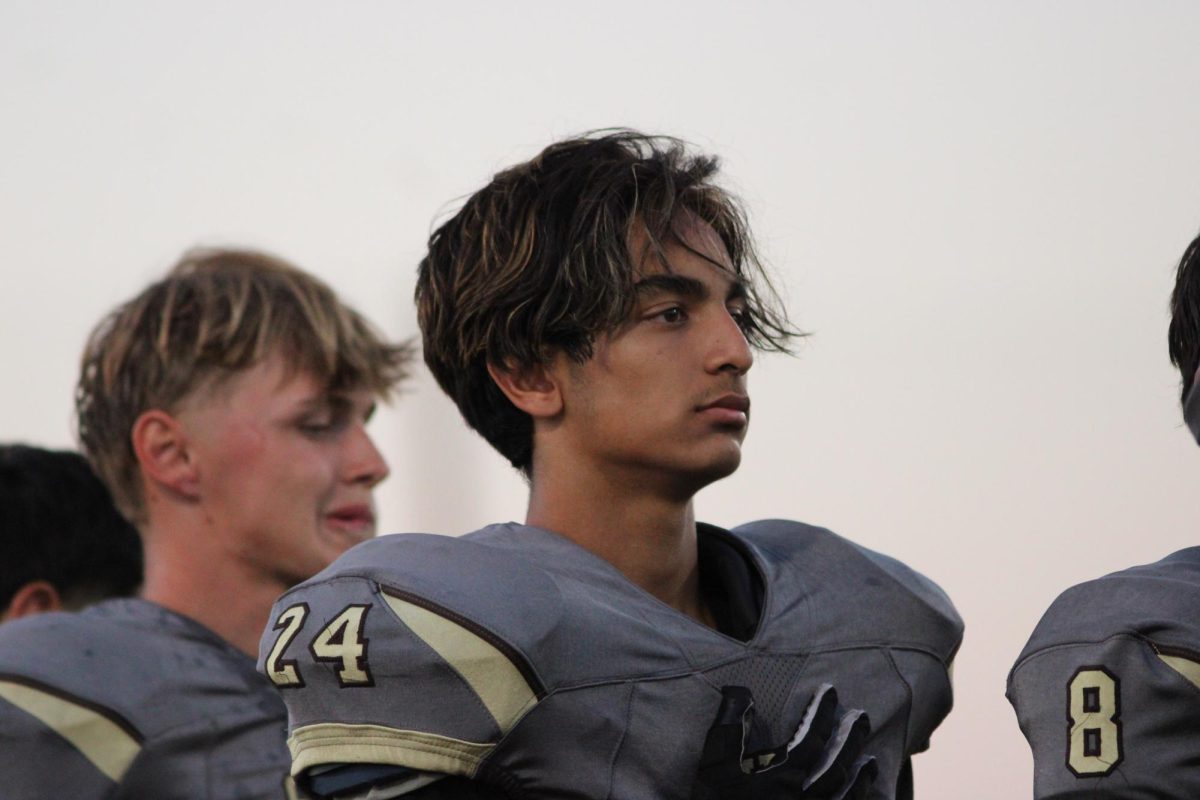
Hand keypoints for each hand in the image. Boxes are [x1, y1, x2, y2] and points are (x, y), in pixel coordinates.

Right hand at [691, 684, 877, 799]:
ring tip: (870, 759)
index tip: (831, 691)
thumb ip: (728, 723)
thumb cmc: (714, 798)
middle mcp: (800, 796)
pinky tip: (858, 796)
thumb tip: (742, 692)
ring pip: (844, 795)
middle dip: (852, 738)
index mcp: (780, 773)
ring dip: (860, 776)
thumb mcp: (713, 759)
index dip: (824, 712)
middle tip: (863, 716)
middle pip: (837, 764)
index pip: (812, 737)